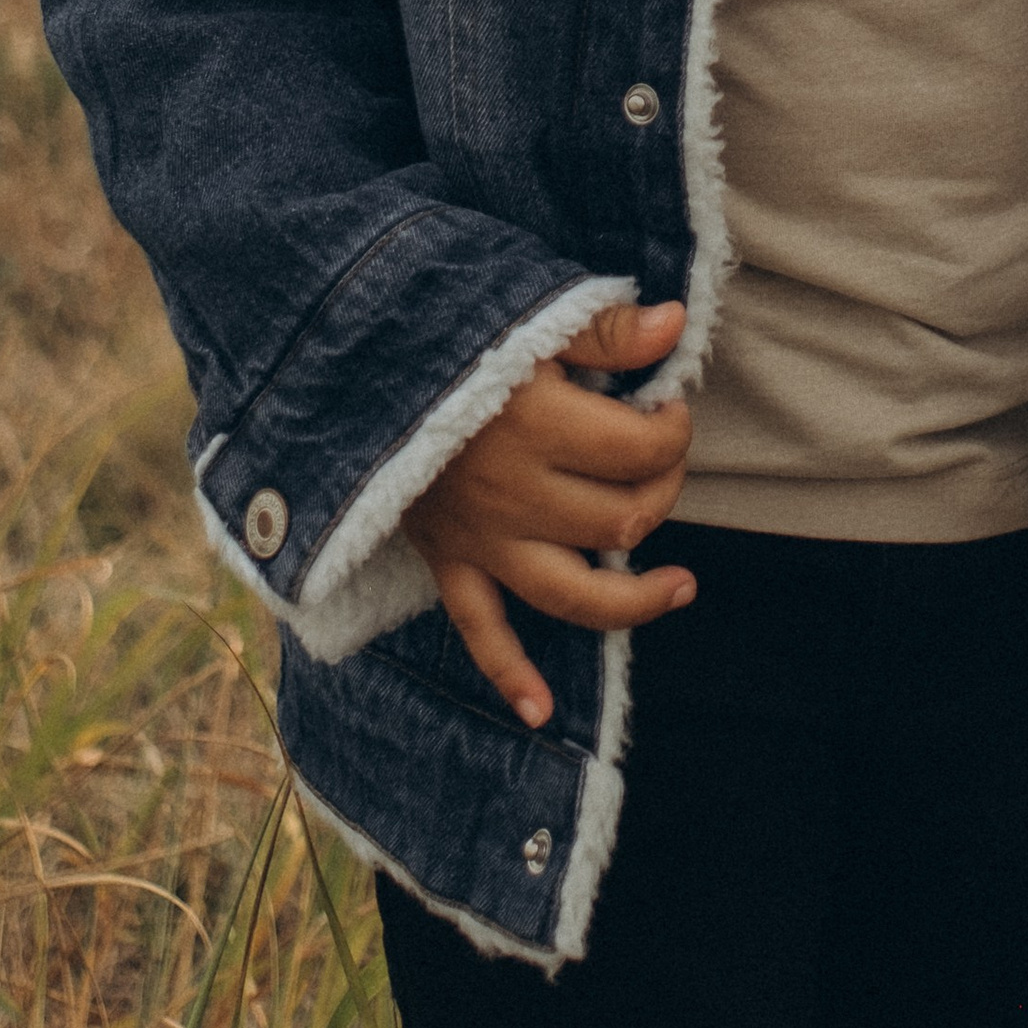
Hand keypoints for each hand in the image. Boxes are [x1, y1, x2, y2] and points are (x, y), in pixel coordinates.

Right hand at [405, 299, 696, 728]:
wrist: (345, 369)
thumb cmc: (442, 335)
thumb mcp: (524, 317)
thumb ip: (603, 329)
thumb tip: (676, 323)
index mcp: (538, 426)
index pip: (640, 451)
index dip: (672, 431)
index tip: (668, 408)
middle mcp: (516, 494)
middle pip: (621, 521)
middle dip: (662, 491)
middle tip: (662, 459)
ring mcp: (481, 538)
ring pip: (574, 594)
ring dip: (635, 600)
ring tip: (681, 587)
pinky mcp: (449, 562)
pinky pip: (480, 631)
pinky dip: (509, 675)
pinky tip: (541, 711)